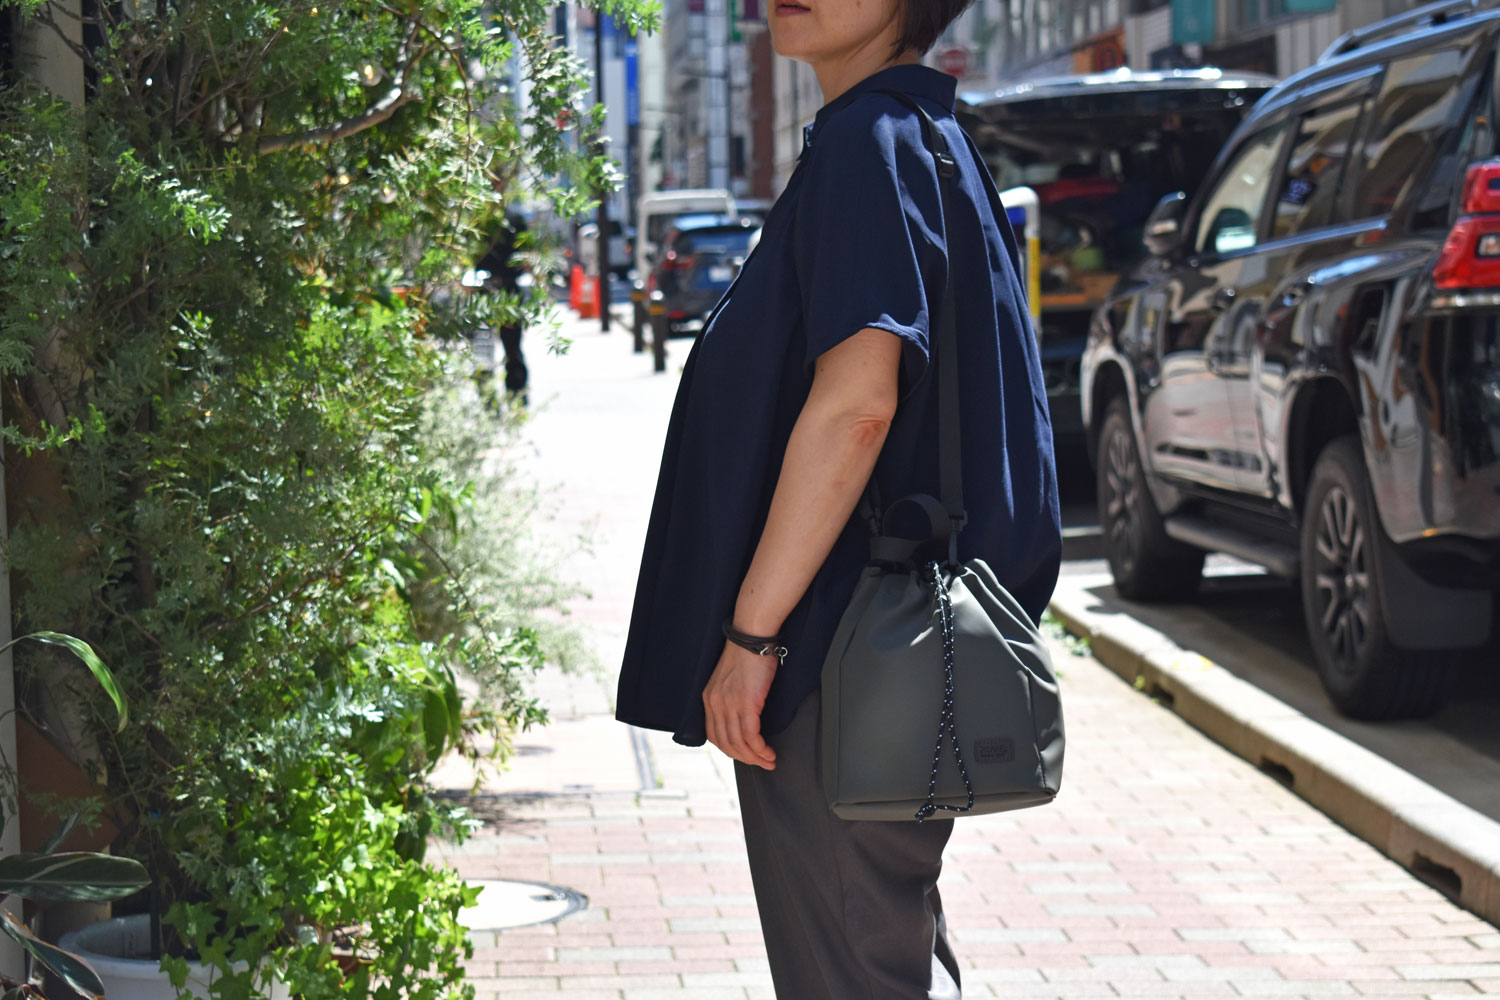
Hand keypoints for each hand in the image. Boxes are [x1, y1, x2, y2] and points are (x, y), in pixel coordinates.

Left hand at [702, 642, 777, 769]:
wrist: (752, 636)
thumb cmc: (747, 654)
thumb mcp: (731, 679)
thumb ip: (731, 698)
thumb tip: (744, 717)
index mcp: (709, 698)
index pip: (714, 735)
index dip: (730, 750)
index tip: (745, 755)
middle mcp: (715, 703)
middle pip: (726, 743)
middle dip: (744, 758)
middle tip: (760, 763)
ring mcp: (729, 704)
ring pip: (739, 743)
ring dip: (755, 757)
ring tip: (768, 761)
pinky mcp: (746, 703)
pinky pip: (751, 735)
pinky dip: (760, 748)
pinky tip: (768, 752)